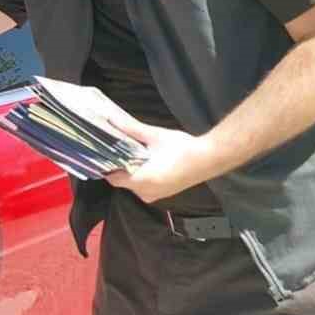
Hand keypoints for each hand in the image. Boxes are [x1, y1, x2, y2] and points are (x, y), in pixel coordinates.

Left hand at [101, 113, 221, 203]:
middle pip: (122, 181)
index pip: (113, 178)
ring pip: (134, 184)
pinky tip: (148, 160)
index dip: (107, 165)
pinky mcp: (165, 193)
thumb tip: (112, 119)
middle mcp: (146, 193)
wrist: (209, 158)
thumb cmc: (182, 148)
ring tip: (134, 152)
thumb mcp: (154, 136)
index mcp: (141, 181)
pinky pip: (146, 186)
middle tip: (119, 148)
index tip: (104, 152)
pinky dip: (143, 175)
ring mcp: (157, 195)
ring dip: (132, 170)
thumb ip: (131, 129)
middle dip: (120, 166)